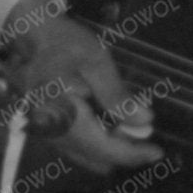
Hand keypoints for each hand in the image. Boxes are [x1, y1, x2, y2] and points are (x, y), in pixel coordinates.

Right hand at [0, 9, 159, 170]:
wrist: (36, 37)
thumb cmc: (67, 44)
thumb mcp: (97, 62)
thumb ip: (118, 96)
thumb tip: (144, 122)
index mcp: (62, 112)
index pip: (100, 146)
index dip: (130, 154)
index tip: (156, 152)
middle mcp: (51, 129)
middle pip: (93, 155)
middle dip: (124, 152)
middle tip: (148, 139)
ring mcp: (47, 132)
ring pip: (84, 155)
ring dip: (111, 150)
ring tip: (132, 133)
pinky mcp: (47, 130)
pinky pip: (74, 148)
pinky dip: (96, 145)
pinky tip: (112, 132)